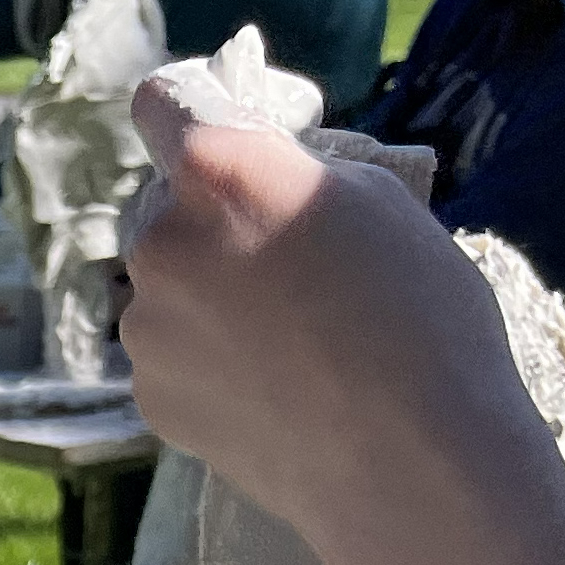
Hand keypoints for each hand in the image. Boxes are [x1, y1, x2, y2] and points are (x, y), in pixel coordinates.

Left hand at [121, 109, 548, 561]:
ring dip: (211, 294)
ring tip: (292, 336)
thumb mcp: (377, 196)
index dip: (198, 111)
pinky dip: (210, 359)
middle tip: (290, 259)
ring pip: (169, 286)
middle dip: (214, 219)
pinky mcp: (151, 397)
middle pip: (168, 205)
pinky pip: (174, 354)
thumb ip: (292, 174)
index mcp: (216, 170)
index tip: (233, 134)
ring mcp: (146, 327)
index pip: (165, 102)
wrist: (409, 463)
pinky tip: (275, 385)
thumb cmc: (419, 315)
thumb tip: (251, 183)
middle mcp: (159, 242)